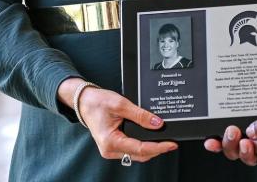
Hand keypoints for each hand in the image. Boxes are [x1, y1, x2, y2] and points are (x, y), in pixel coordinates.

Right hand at [57, 78, 176, 162]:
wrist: (84, 101)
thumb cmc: (97, 102)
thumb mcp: (121, 105)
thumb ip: (140, 115)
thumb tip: (157, 123)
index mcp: (110, 142)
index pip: (140, 149)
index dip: (158, 147)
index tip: (171, 144)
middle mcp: (110, 150)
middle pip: (140, 155)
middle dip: (157, 149)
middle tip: (172, 142)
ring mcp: (111, 150)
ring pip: (136, 154)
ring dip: (150, 149)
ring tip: (164, 140)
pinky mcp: (113, 146)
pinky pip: (131, 150)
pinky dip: (143, 146)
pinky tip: (151, 139)